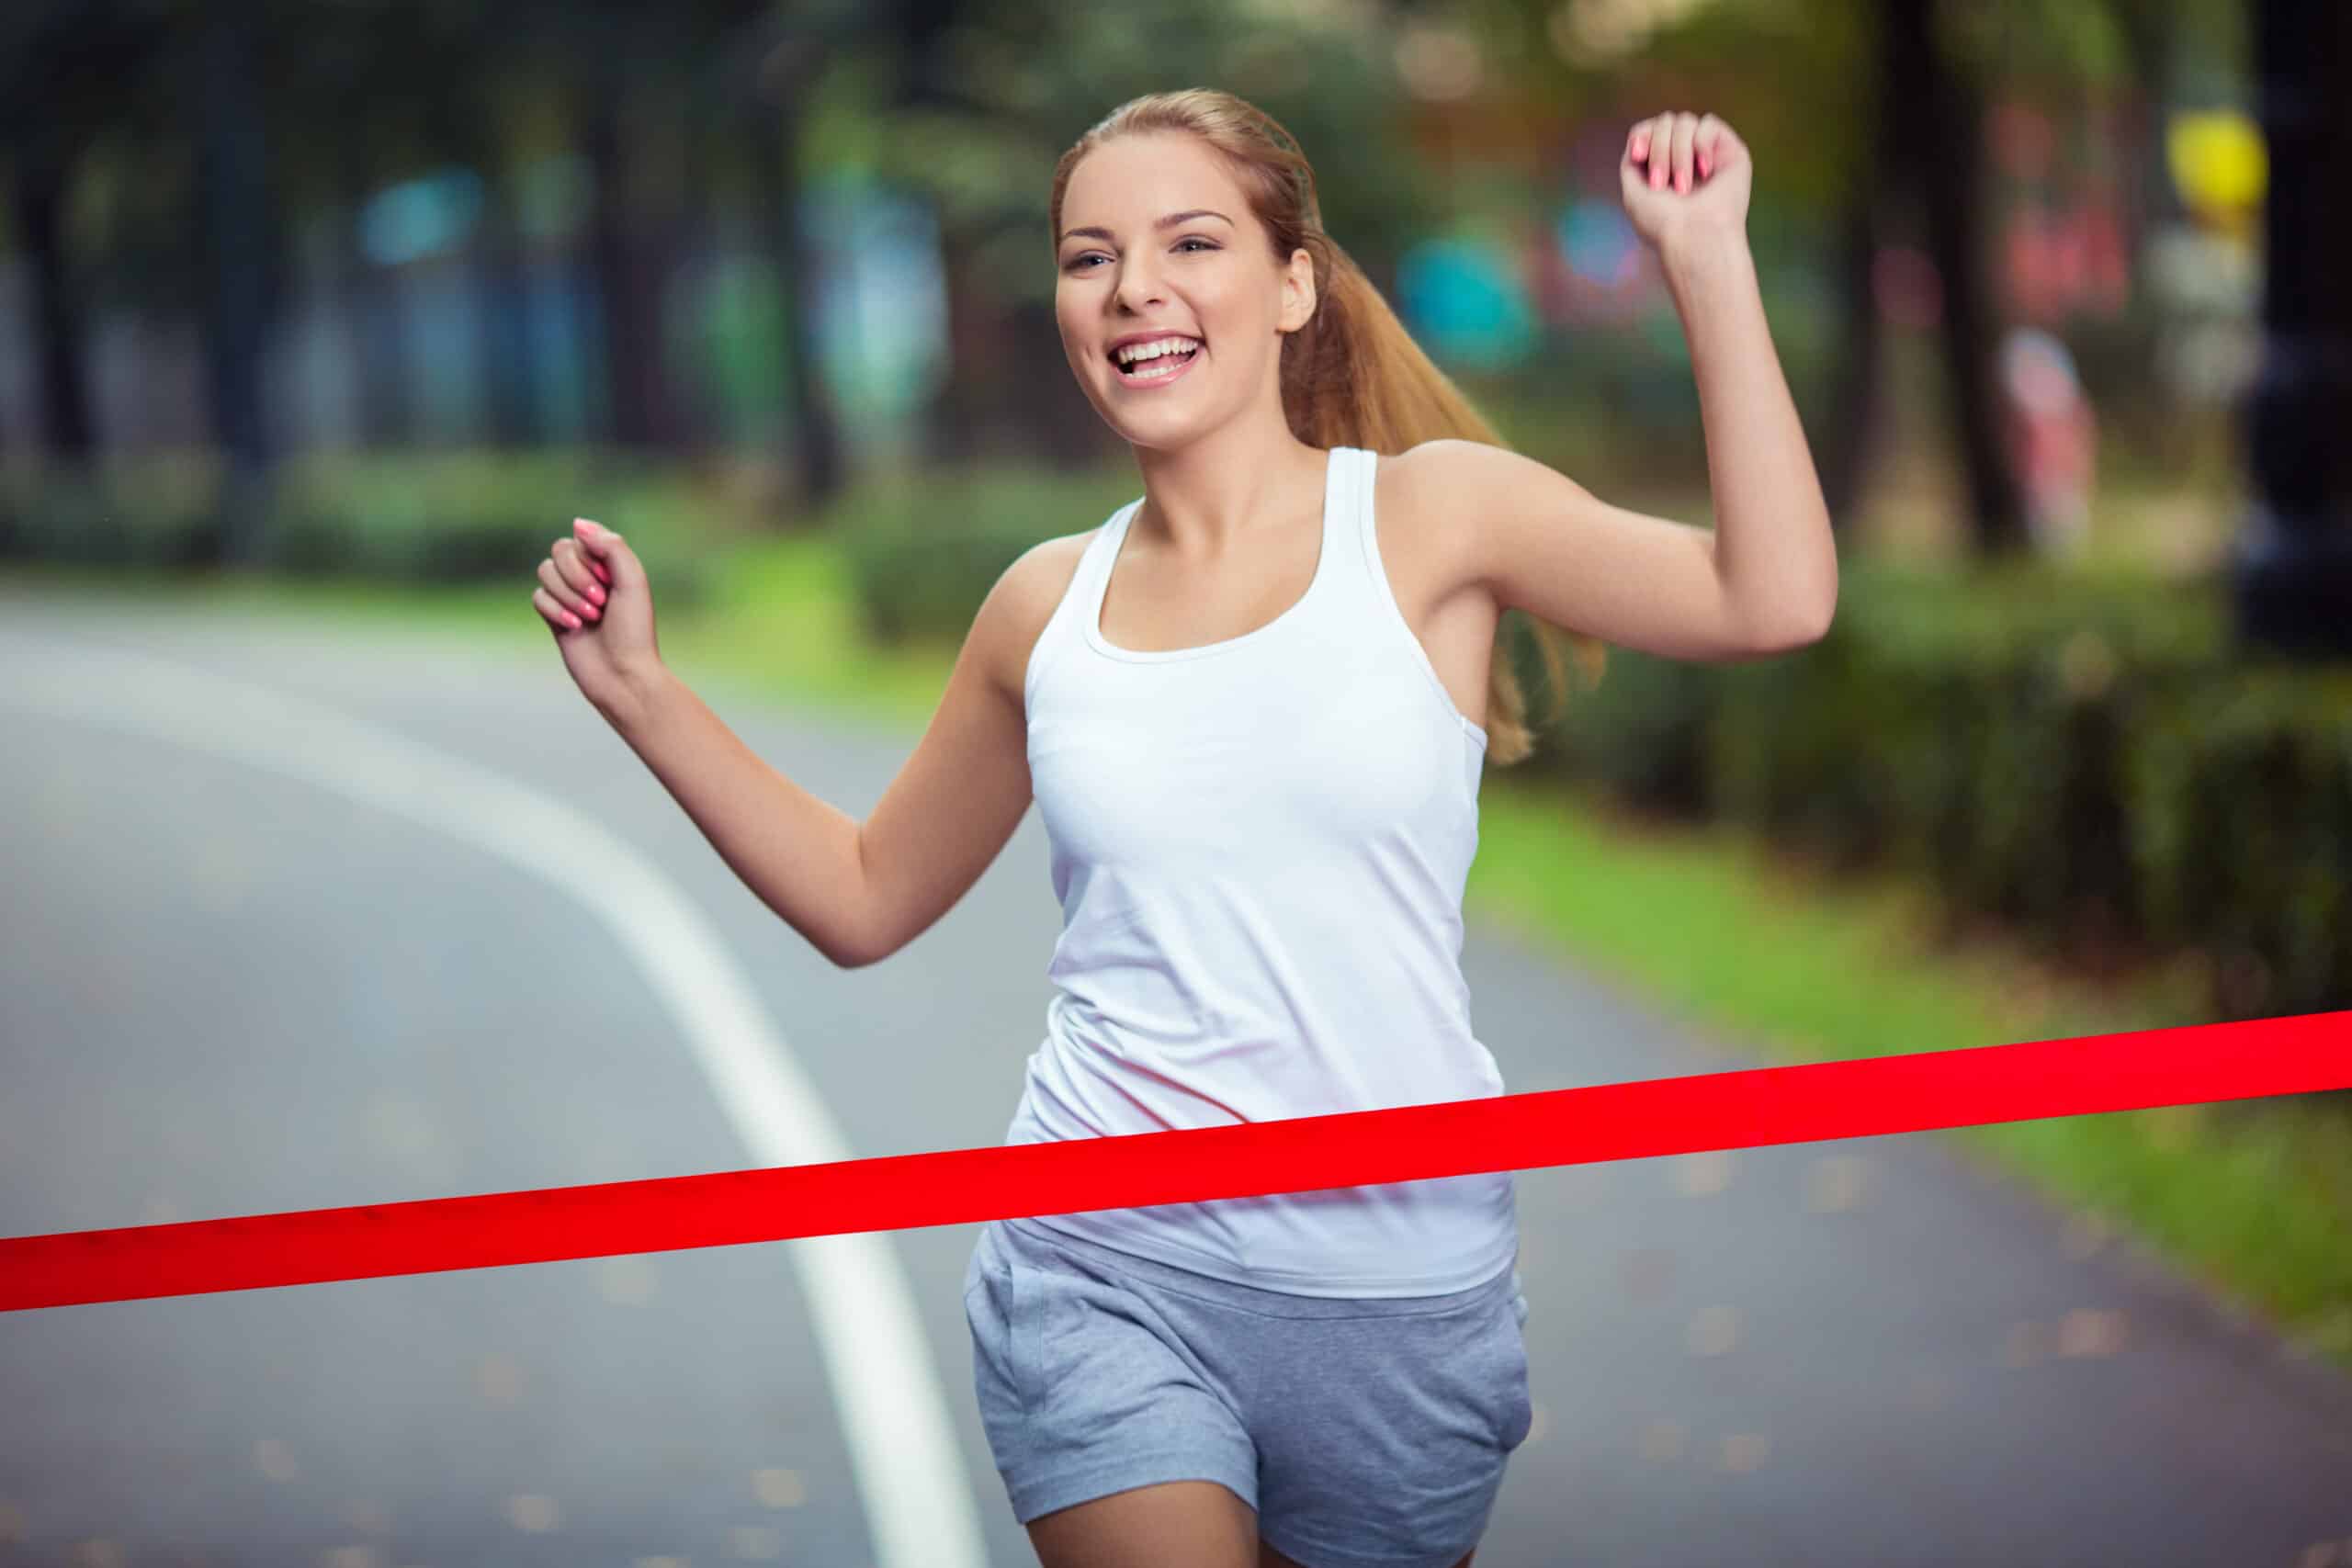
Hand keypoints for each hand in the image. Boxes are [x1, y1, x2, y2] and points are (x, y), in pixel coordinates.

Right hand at [534, 518, 662, 712]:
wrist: (622, 675)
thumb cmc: (634, 630)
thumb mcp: (632, 581)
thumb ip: (611, 546)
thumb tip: (577, 523)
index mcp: (611, 564)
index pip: (583, 536)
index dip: (592, 555)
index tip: (609, 580)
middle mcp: (589, 575)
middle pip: (559, 549)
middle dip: (577, 576)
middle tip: (601, 602)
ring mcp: (569, 595)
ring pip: (545, 571)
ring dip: (568, 595)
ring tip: (591, 617)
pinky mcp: (554, 616)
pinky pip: (538, 596)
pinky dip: (556, 610)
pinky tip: (575, 628)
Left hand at [1620, 111, 1750, 258]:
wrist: (1695, 238)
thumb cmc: (1663, 223)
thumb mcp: (1633, 191)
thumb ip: (1631, 160)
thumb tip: (1640, 134)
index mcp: (1661, 164)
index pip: (1649, 129)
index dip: (1642, 135)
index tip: (1638, 157)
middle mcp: (1684, 156)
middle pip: (1665, 122)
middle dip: (1659, 151)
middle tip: (1661, 184)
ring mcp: (1707, 152)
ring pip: (1685, 122)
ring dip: (1678, 154)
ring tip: (1683, 186)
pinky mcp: (1729, 149)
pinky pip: (1709, 124)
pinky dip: (1701, 145)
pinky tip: (1704, 170)